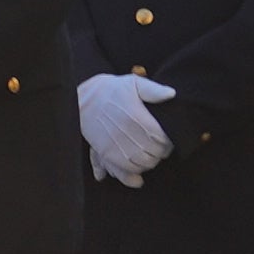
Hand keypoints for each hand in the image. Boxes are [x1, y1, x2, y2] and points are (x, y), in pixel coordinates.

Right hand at [79, 72, 175, 186]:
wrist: (82, 99)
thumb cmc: (111, 90)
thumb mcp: (133, 83)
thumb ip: (154, 90)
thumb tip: (172, 94)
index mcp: (137, 116)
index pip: (162, 139)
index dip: (169, 142)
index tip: (167, 138)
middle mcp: (127, 132)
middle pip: (154, 153)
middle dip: (161, 152)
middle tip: (160, 147)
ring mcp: (116, 144)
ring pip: (143, 163)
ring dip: (150, 162)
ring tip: (150, 154)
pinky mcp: (106, 152)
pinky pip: (127, 168)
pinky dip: (136, 170)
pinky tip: (138, 162)